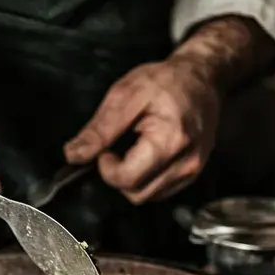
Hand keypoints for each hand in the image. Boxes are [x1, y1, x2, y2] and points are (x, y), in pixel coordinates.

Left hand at [63, 56, 220, 203]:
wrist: (201, 78)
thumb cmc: (165, 81)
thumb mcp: (125, 95)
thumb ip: (99, 129)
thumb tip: (74, 155)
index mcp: (170, 140)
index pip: (127, 179)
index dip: (106, 168)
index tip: (105, 149)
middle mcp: (187, 162)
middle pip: (136, 194)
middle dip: (118, 175)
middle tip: (117, 148)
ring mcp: (192, 171)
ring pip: (147, 196)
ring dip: (132, 178)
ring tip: (134, 148)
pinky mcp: (193, 174)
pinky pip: (159, 191)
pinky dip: (146, 179)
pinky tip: (146, 155)